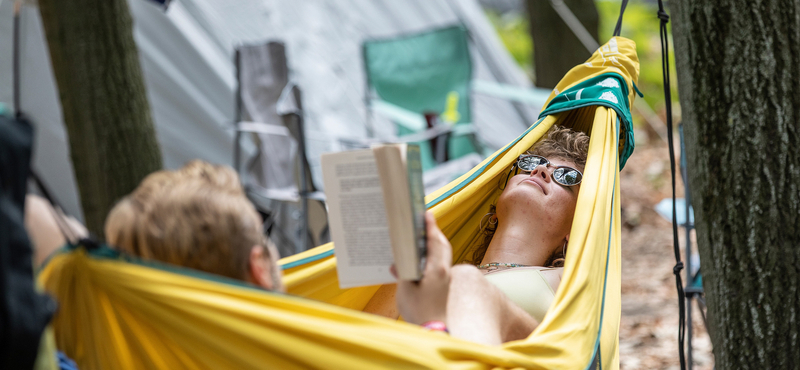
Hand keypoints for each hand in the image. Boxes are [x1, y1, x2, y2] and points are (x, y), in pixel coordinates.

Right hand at [391, 211, 451, 325]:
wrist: (434, 331)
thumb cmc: (419, 311)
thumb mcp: (405, 289)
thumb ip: (402, 272)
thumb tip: (397, 263)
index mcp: (436, 268)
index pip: (435, 241)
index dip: (431, 227)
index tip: (427, 214)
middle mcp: (444, 271)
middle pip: (442, 246)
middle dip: (433, 233)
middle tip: (424, 222)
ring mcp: (445, 280)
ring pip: (441, 255)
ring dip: (433, 244)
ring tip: (421, 237)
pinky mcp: (442, 288)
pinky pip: (437, 265)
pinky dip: (430, 257)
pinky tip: (418, 260)